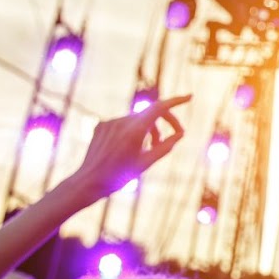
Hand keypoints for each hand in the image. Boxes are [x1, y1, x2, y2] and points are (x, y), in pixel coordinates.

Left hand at [68, 96, 189, 200]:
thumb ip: (166, 146)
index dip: (176, 101)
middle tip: (176, 134)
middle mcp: (122, 122)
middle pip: (151, 113)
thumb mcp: (147, 162)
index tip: (189, 97)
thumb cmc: (120, 176)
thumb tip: (180, 134)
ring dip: (149, 129)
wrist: (89, 181)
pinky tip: (130, 148)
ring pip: (138, 119)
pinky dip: (134, 131)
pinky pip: (124, 123)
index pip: (160, 107)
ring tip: (151, 147)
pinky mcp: (102, 125)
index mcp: (135, 131)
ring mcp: (111, 122)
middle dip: (166, 121)